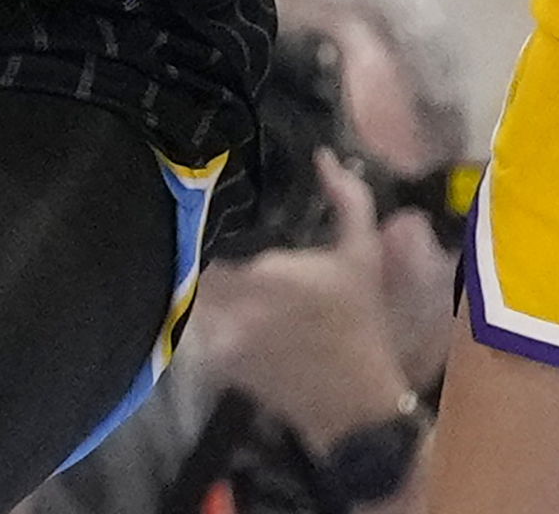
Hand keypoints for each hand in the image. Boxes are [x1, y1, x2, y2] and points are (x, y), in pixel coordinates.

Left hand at [181, 156, 419, 450]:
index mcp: (267, 269)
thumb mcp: (363, 254)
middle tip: (213, 239)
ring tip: (211, 272)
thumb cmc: (360, 321)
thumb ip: (347, 200)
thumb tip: (324, 157)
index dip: (208, 219)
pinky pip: (198, 330)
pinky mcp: (218, 365)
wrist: (353, 402)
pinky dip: (205, 320)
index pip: (212, 232)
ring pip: (194, 296)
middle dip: (203, 250)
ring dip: (201, 286)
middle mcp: (236, 303)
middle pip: (197, 264)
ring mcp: (222, 338)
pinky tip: (225, 313)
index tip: (214, 209)